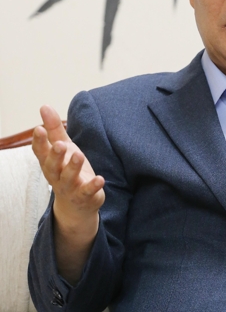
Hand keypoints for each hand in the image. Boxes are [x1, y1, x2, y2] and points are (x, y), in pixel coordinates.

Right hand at [32, 105, 104, 225]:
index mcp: (50, 163)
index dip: (39, 142)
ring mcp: (70, 187)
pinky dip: (93, 186)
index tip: (39, 128)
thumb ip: (55, 129)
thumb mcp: (63, 149)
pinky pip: (87, 192)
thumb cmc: (68, 170)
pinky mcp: (85, 196)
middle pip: (52, 166)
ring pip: (68, 178)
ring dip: (73, 167)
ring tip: (79, 155)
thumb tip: (44, 106)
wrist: (77, 205)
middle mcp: (56, 176)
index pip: (41, 152)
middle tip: (60, 144)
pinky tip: (100, 179)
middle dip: (55, 155)